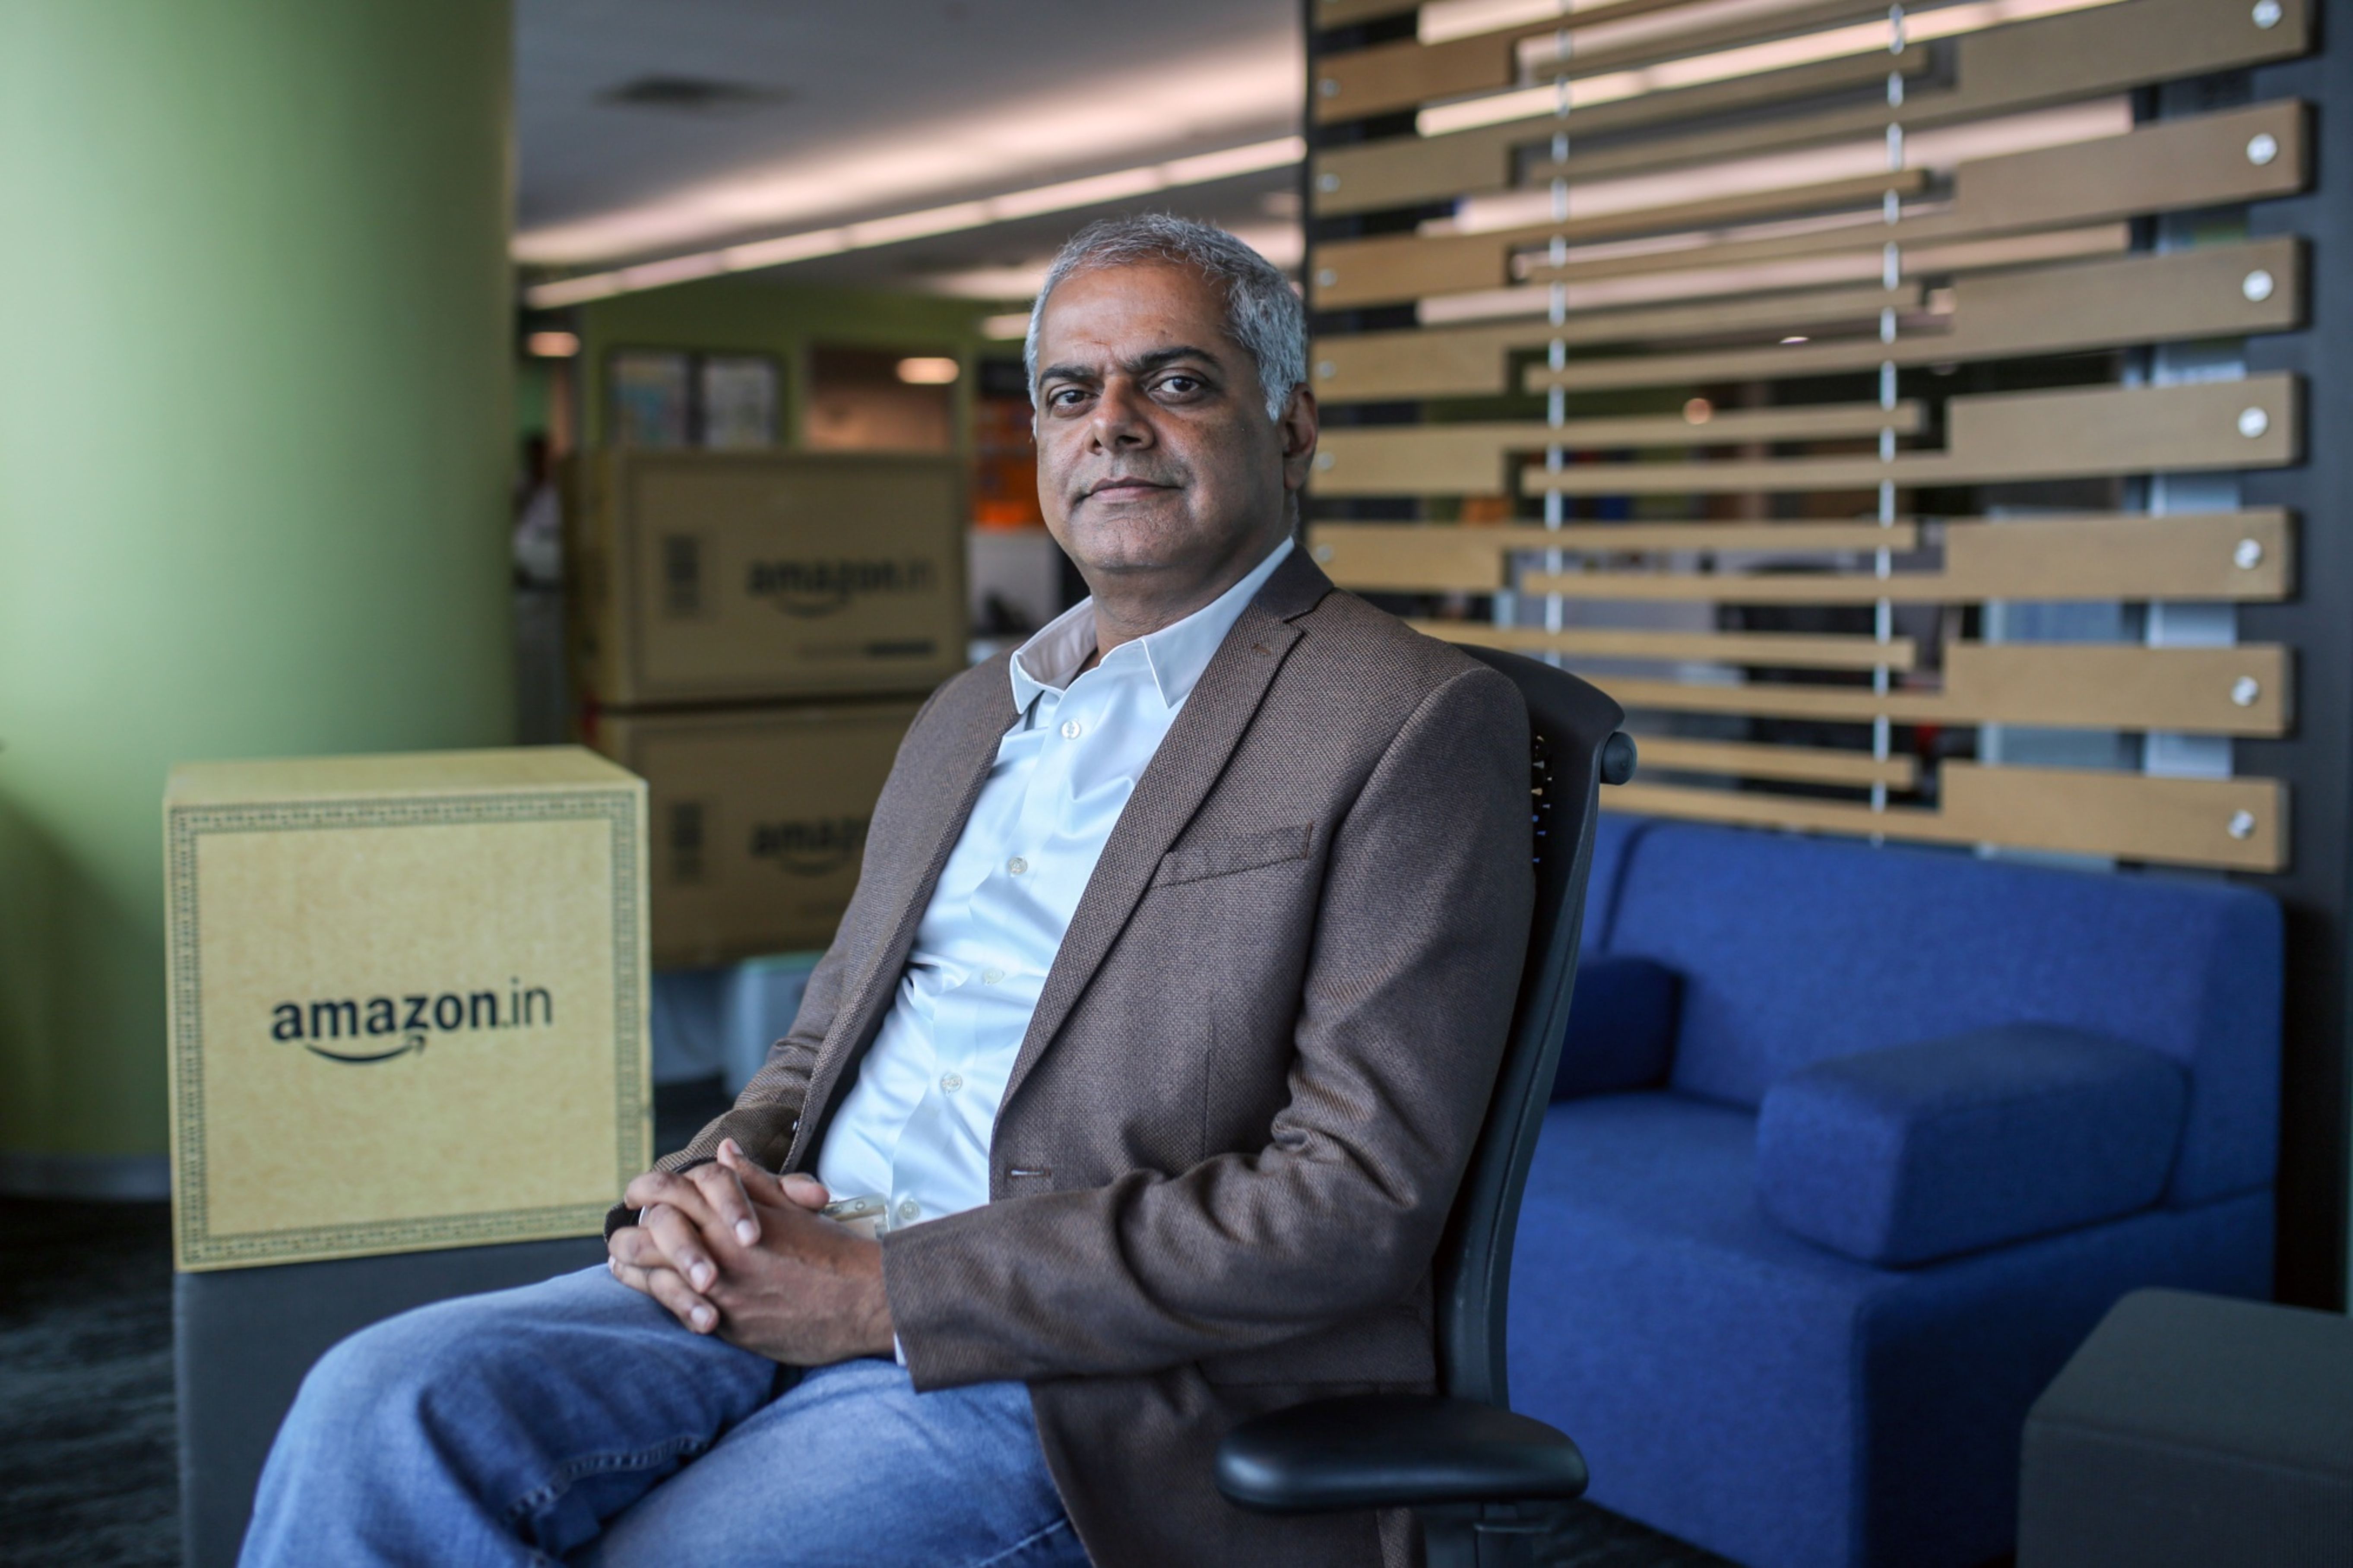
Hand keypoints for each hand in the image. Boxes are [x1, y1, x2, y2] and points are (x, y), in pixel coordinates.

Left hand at [608, 1142, 893, 1363]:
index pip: (670, 1190)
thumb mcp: (793, 1208)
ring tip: (622, 1264)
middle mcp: (719, 1248)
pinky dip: (657, 1298)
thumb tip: (724, 1151)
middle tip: (623, 1234)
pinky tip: (650, 1293)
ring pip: (654, 1274)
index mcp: (733, 1214)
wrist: (864, 1301)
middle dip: (629, 1233)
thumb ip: (753, 1180)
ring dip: (633, 1268)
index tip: (638, 1194)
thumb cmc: (832, 1252)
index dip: (646, 1189)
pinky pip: (675, 1310)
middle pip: (648, 1234)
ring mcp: (719, 1288)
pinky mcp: (725, 1324)